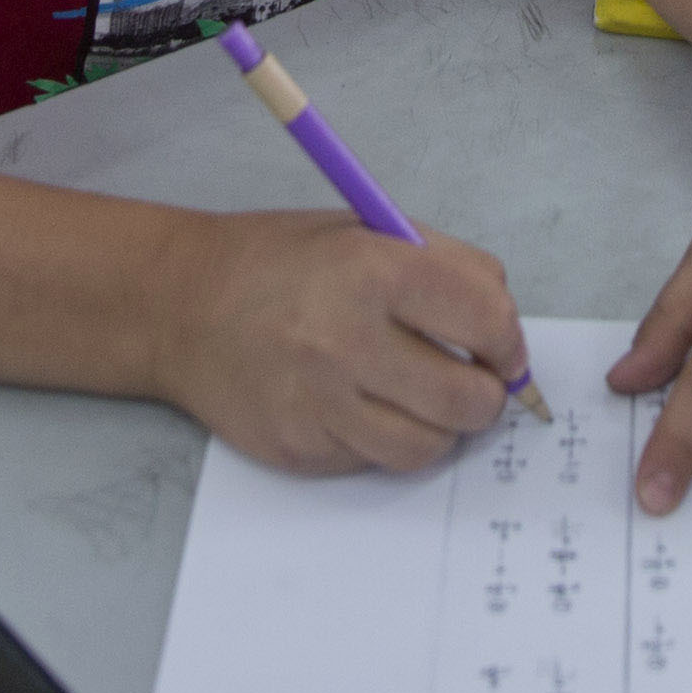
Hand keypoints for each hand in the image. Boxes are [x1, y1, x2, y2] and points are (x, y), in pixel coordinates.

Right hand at [162, 209, 528, 477]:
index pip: (485, 320)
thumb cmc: (284, 264)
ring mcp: (319, 403)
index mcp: (372, 269)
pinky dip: (384, 440)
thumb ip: (448, 266)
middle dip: (485, 396)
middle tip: (474, 383)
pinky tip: (360, 405)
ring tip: (419, 397)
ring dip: (440, 428)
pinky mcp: (300, 448)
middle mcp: (344, 339)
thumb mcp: (368, 230)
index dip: (508, 342)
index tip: (504, 350)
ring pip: (429, 447)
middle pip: (467, 400)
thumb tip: (506, 330)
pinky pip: (376, 462)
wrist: (182, 307)